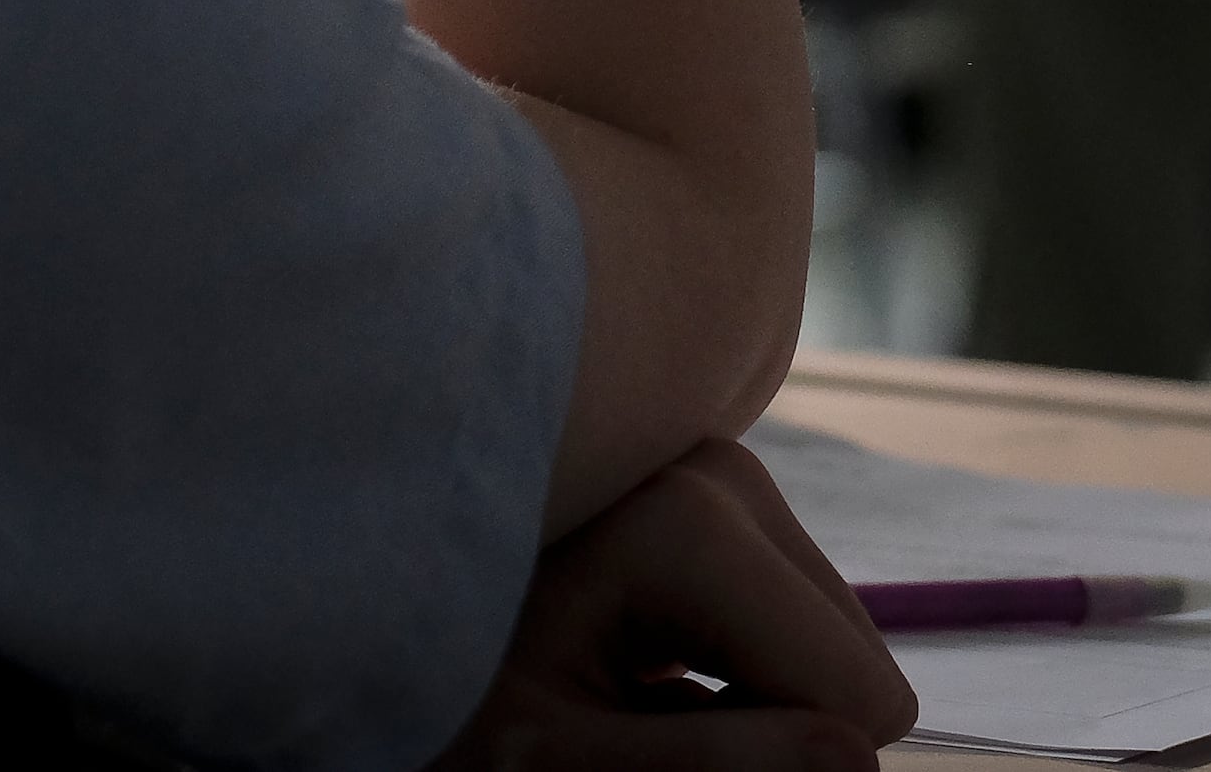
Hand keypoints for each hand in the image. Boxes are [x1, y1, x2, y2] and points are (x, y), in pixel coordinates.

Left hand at [437, 440, 915, 771]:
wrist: (346, 607)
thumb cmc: (438, 694)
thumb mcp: (566, 764)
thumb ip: (717, 771)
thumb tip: (858, 759)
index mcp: (695, 524)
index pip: (863, 696)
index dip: (785, 759)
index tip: (647, 744)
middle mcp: (722, 469)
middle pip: (850, 657)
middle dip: (764, 711)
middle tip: (625, 712)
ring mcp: (715, 469)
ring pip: (821, 635)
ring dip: (739, 684)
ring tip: (612, 675)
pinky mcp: (705, 486)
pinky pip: (782, 609)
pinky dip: (722, 652)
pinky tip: (622, 644)